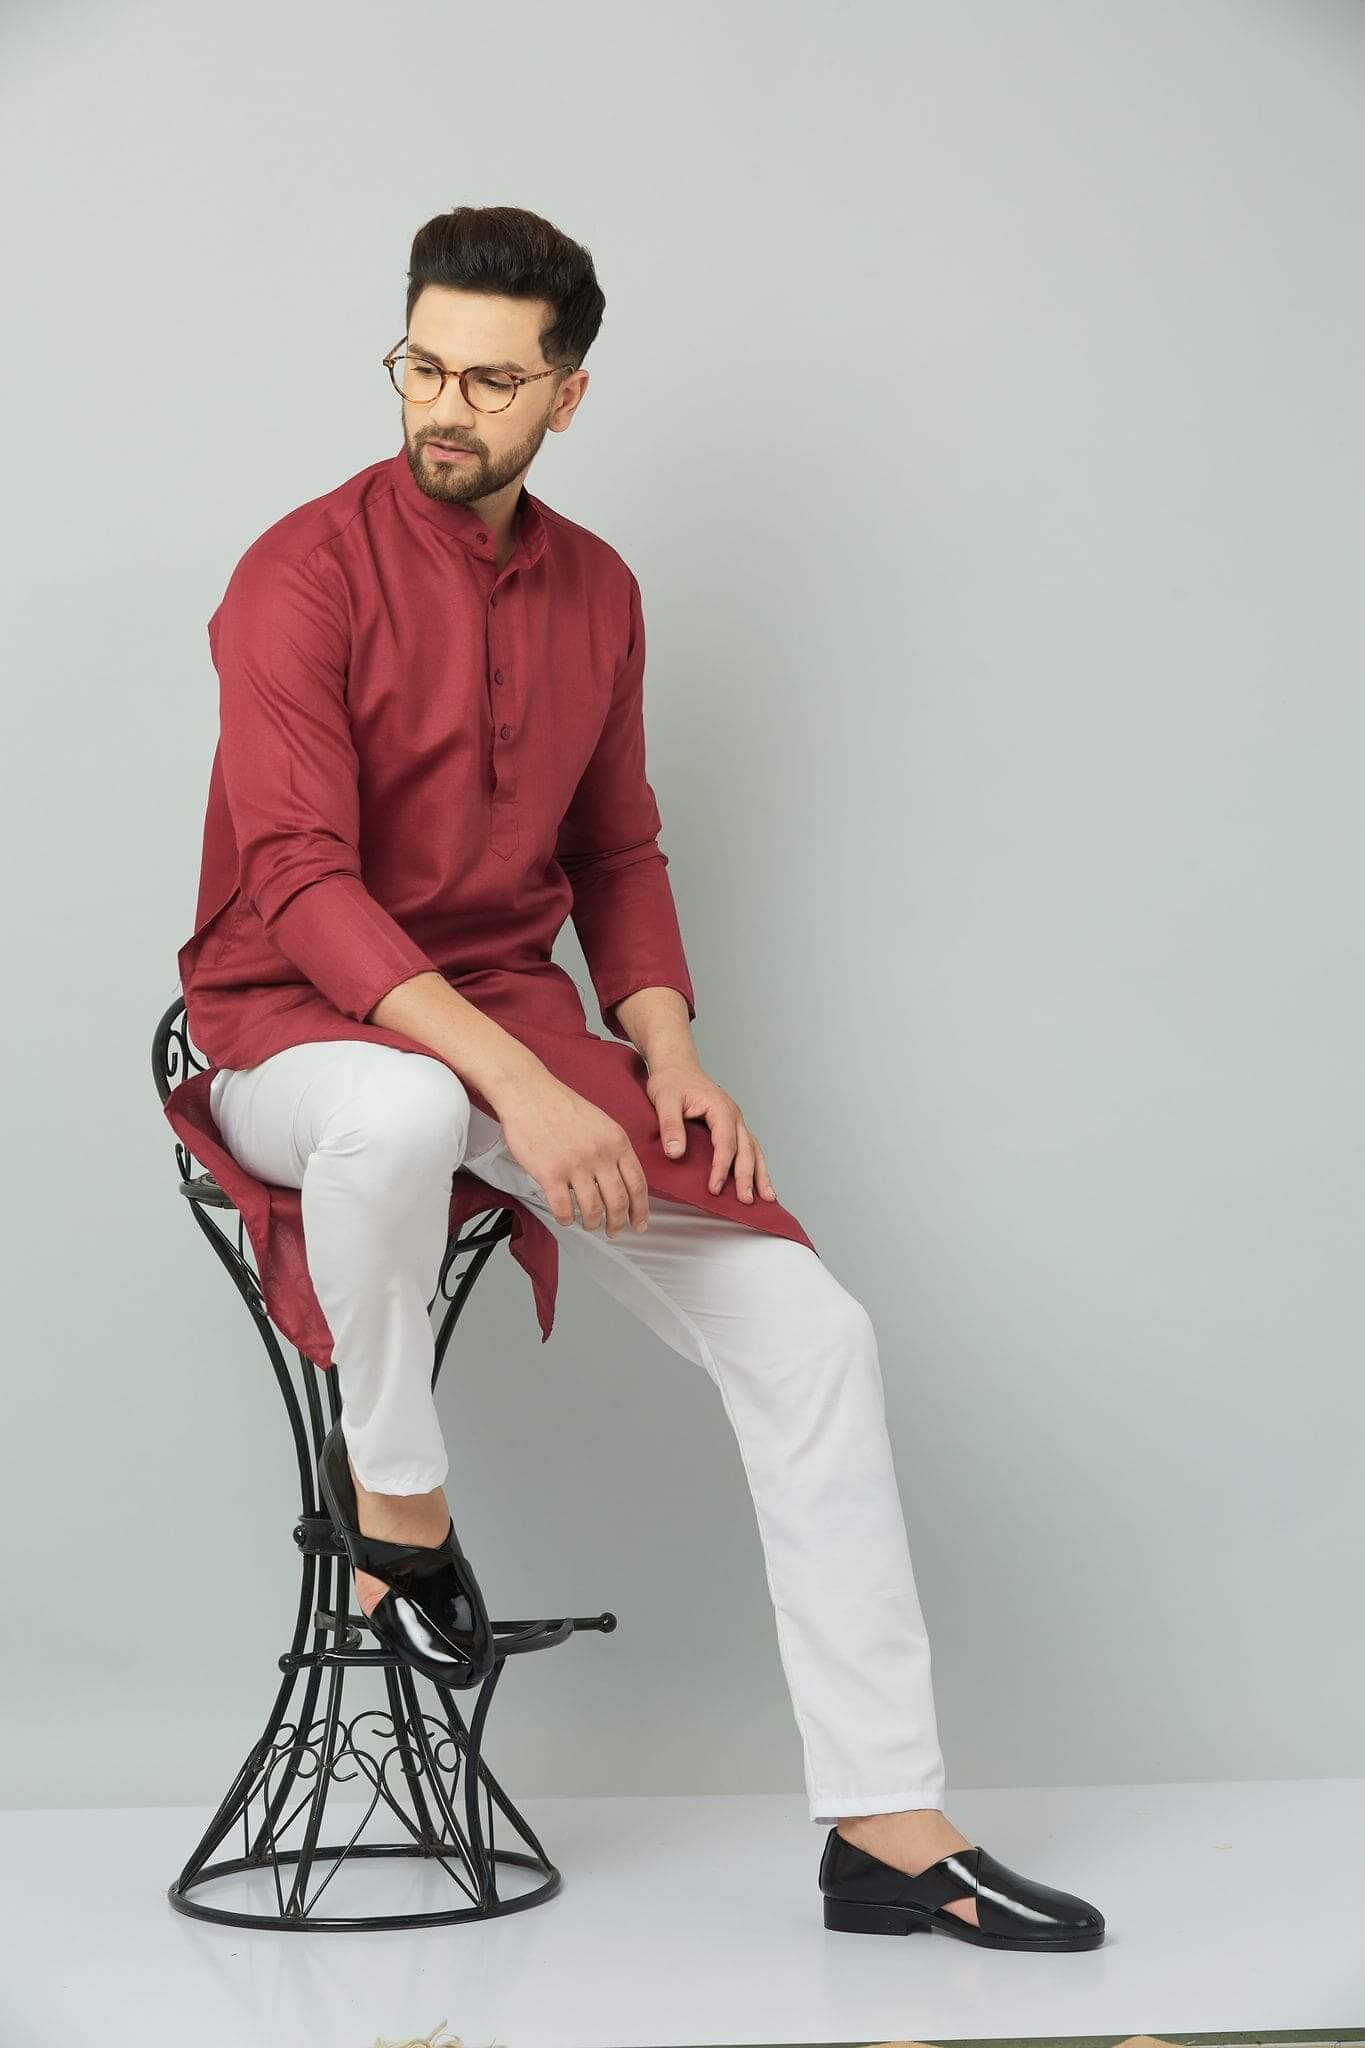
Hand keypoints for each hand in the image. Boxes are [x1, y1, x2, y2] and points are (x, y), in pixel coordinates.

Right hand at [491, 1069, 649, 1236]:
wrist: (529, 1093)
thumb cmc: (561, 1105)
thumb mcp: (601, 1122)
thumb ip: (613, 1149)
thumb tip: (622, 1179)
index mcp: (616, 1141)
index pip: (638, 1184)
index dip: (641, 1209)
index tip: (640, 1223)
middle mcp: (600, 1155)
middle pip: (618, 1202)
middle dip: (619, 1223)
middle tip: (615, 1231)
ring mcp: (575, 1165)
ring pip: (593, 1209)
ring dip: (593, 1224)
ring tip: (590, 1226)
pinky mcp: (550, 1173)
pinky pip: (563, 1208)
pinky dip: (567, 1220)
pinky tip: (566, 1219)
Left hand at [644, 1060, 777, 1203]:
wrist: (676, 1065)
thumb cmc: (670, 1081)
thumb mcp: (664, 1099)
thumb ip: (670, 1125)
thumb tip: (676, 1153)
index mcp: (720, 1108)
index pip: (726, 1143)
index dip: (721, 1167)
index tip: (715, 1188)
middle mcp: (734, 1114)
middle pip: (746, 1149)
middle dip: (748, 1177)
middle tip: (746, 1201)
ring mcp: (736, 1120)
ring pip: (754, 1150)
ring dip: (760, 1174)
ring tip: (767, 1198)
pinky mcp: (732, 1126)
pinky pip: (749, 1148)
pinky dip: (756, 1166)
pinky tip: (759, 1183)